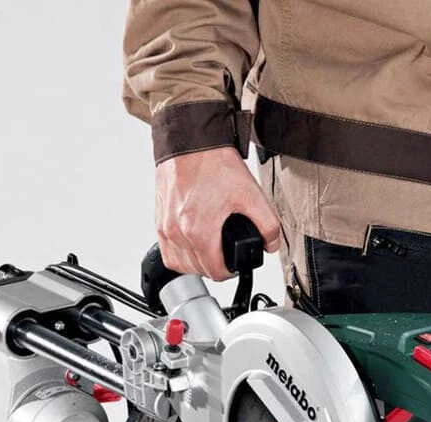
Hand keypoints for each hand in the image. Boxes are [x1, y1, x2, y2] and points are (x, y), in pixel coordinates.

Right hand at [155, 146, 281, 280]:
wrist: (191, 140)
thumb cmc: (214, 163)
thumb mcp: (251, 195)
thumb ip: (268, 225)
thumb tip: (271, 245)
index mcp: (199, 230)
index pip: (215, 272)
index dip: (230, 272)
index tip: (235, 264)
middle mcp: (178, 231)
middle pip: (198, 270)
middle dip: (215, 267)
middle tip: (226, 256)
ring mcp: (165, 226)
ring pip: (179, 264)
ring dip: (196, 264)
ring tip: (210, 253)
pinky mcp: (159, 218)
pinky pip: (166, 251)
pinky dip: (179, 255)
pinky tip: (191, 247)